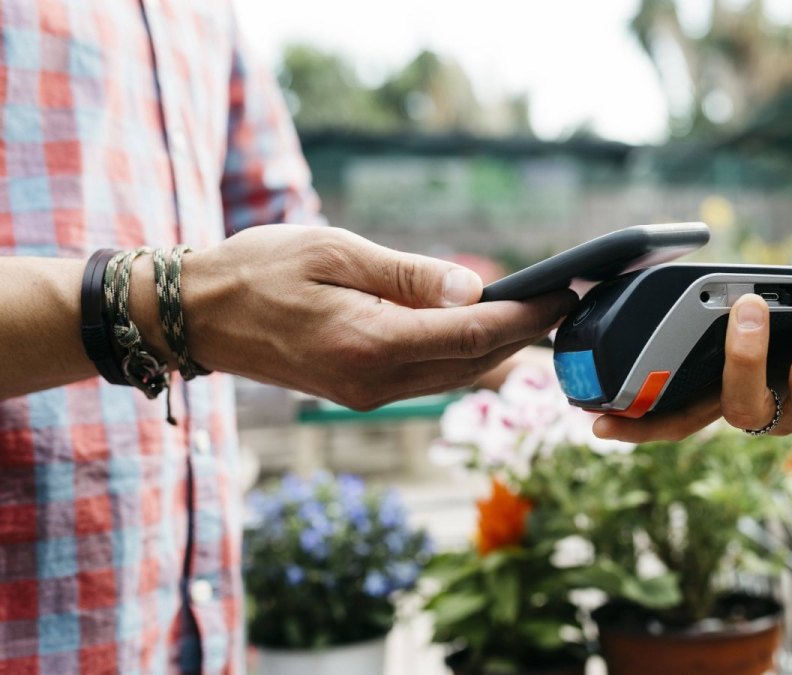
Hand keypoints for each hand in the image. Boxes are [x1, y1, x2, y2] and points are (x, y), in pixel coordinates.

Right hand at [174, 225, 575, 409]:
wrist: (198, 316)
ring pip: (456, 375)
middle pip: (474, 362)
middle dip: (525, 333)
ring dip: (500, 348)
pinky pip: (430, 377)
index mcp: (369, 342)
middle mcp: (374, 381)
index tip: (563, 292)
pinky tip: (483, 329)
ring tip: (537, 312)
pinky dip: (465, 355)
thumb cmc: (259, 269)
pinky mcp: (362, 392)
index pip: (472, 336)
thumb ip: (406, 274)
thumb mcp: (333, 250)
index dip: (525, 316)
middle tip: (563, 299)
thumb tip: (472, 289)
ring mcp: (368, 394)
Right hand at [594, 259, 791, 443]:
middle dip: (742, 353)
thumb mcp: (783, 341)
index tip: (598, 421)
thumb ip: (756, 327)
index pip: (680, 421)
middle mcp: (772, 420)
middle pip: (743, 402)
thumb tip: (735, 284)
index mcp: (740, 400)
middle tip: (748, 304)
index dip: (640, 426)